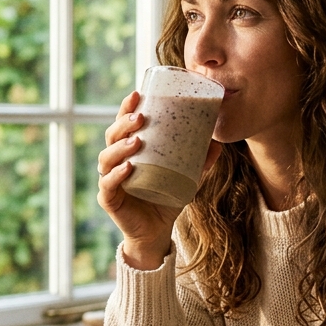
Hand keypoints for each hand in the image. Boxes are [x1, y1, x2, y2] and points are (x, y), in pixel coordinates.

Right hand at [96, 91, 218, 269]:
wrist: (157, 232)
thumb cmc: (166, 198)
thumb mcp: (186, 177)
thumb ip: (200, 161)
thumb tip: (218, 142)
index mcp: (129, 150)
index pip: (123, 124)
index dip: (126, 108)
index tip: (138, 93)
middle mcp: (115, 162)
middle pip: (111, 136)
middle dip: (123, 124)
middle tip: (140, 117)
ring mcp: (109, 180)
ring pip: (106, 158)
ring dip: (120, 147)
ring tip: (137, 140)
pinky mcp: (109, 199)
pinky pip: (108, 184)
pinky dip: (117, 175)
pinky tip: (127, 168)